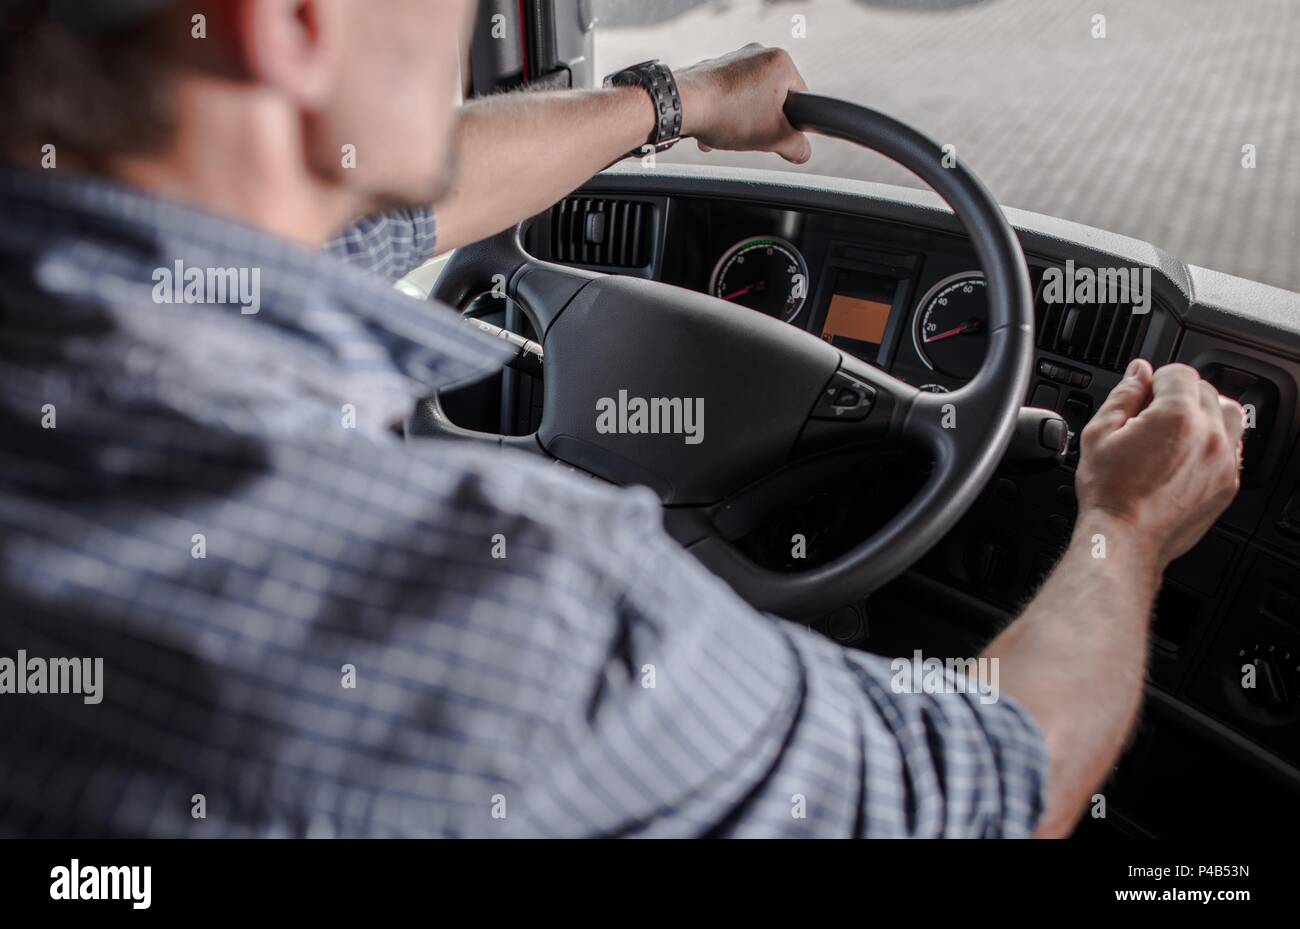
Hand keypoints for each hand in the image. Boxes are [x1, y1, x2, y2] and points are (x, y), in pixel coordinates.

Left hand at [676, 44, 811, 163]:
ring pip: (748, 101)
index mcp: (780, 61)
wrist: (681, 105)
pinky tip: (712, 129)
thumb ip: (797, 146)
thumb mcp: (773, 137)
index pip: (801, 99)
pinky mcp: (713, 68)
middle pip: (772, 101)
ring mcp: (733, 58)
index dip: (791, 124)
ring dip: (739, 123)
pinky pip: (727, 96)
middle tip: (750, 136)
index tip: (776, 135)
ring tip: (727, 132)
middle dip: (761, 123)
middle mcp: (758, 52)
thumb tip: (802, 151)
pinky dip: (722, 115)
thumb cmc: (728, 114)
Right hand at [1075, 360, 1243, 571]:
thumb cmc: (1109, 493)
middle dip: (1178, 396)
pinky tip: (1185, 456)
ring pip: (1228, 414)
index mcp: (1176, 416)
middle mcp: (1208, 435)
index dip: (1155, 381)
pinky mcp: (1228, 483)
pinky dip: (1214, 443)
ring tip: (1175, 433)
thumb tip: (1139, 371)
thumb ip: (1123, 395)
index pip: (1179, 372)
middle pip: (1206, 390)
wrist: (1125, 539)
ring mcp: (1224, 461)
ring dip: (1204, 414)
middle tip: (1150, 419)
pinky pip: (1232, 447)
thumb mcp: (1099, 434)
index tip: (1142, 397)